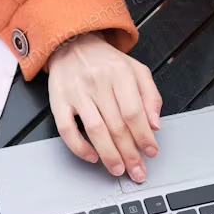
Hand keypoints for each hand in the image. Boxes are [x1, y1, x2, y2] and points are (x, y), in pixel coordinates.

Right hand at [47, 32, 162, 182]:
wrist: (73, 43)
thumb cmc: (106, 62)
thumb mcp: (136, 70)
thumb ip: (150, 96)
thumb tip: (155, 125)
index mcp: (120, 74)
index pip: (134, 112)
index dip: (144, 136)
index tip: (151, 152)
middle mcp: (98, 82)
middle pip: (116, 125)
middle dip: (129, 153)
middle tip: (137, 170)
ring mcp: (76, 92)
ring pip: (95, 130)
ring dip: (108, 155)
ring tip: (118, 169)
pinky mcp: (58, 100)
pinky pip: (67, 129)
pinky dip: (79, 146)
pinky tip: (91, 156)